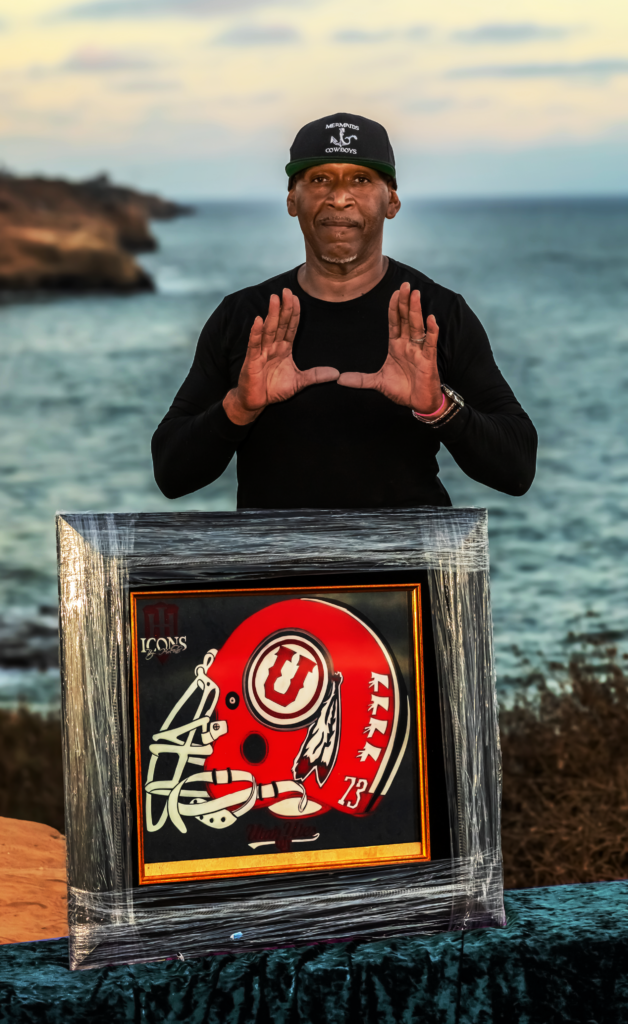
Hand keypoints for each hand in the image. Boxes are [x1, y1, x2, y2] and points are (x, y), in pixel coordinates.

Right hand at [223, 289, 338, 424]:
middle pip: (280, 324)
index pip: (290, 327)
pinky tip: (258, 320)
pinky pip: (254, 345)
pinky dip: (256, 333)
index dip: (294, 313)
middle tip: (286, 290)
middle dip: (284, 308)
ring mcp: (261, 352)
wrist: (256, 403)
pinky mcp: (251, 361)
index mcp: (284, 349)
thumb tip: (336, 374)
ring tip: (274, 299)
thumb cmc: (274, 390)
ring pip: (268, 330)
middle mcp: (272, 347)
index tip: (297, 298)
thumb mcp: (300, 382)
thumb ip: (316, 376)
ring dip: (272, 314)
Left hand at [337, 282, 447, 414]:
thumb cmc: (401, 390)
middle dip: (405, 302)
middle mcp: (408, 345)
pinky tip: (431, 319)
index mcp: (396, 346)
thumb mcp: (377, 382)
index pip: (395, 322)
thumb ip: (359, 379)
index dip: (394, 308)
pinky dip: (432, 331)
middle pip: (406, 319)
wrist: (417, 403)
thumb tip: (339, 379)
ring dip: (417, 311)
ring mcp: (419, 351)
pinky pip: (430, 343)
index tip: (394, 293)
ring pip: (418, 326)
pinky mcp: (428, 360)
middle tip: (405, 285)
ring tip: (416, 294)